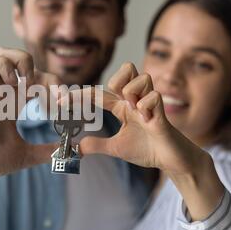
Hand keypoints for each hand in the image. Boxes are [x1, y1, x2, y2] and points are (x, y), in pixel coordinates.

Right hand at [0, 47, 58, 183]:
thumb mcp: (25, 155)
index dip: (51, 82)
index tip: (62, 100)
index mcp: (14, 102)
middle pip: (11, 56)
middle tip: (32, 82)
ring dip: (6, 66)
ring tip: (13, 85)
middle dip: (25, 61)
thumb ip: (47, 151)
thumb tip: (74, 152)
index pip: (35, 78)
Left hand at [60, 62, 224, 219]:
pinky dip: (147, 106)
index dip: (78, 95)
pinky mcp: (162, 113)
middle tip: (115, 100)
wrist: (170, 160)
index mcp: (122, 106)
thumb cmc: (147, 149)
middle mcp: (135, 100)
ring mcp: (150, 104)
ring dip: (132, 92)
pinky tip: (147, 121)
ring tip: (134, 111)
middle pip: (127, 68)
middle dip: (116, 80)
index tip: (60, 101)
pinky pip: (154, 97)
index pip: (98, 93)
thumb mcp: (115, 148)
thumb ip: (96, 145)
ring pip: (141, 77)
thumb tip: (77, 148)